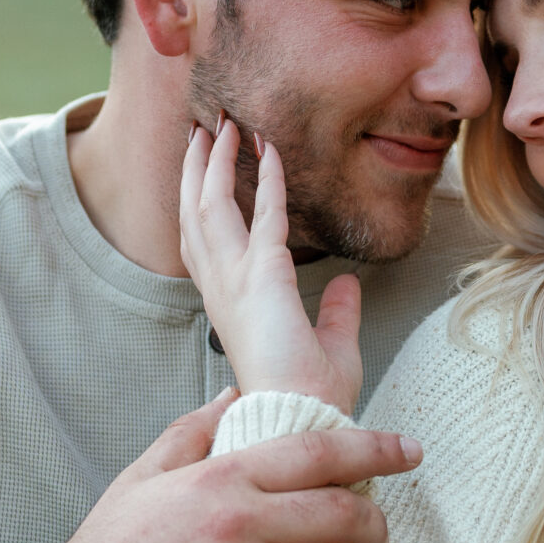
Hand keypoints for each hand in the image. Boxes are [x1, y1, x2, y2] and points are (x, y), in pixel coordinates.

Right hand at [0, 391, 422, 542]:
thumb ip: (192, 430)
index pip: (319, 451)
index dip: (376, 449)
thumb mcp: (142, 476)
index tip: (411, 451)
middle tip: (377, 541)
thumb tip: (235, 394)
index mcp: (221, 476)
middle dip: (376, 527)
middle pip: (343, 512)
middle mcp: (238, 522)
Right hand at [179, 116, 364, 412]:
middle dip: (197, 168)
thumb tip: (349, 283)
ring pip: (210, 206)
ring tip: (224, 124)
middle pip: (195, 214)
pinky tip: (271, 148)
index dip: (199, 198)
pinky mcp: (264, 276)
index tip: (204, 163)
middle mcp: (223, 287)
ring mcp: (236, 281)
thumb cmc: (312, 395)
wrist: (304, 418)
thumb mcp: (331, 345)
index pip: (203, 239)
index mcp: (229, 302)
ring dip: (217, 161)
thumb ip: (337, 311)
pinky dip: (267, 177)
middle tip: (203, 128)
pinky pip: (264, 214)